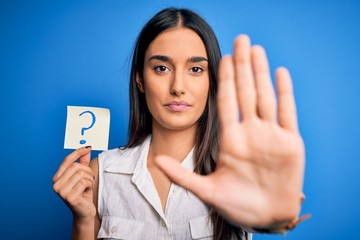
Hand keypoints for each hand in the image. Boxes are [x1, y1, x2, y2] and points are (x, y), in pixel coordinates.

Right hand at [52, 147, 95, 223]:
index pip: (67, 161)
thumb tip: (86, 149)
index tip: (87, 148)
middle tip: (91, 177)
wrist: (84, 212)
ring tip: (88, 185)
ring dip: (89, 178)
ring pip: (80, 174)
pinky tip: (87, 191)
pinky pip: (84, 182)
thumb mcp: (83, 176)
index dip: (77, 153)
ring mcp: (61, 191)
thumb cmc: (83, 193)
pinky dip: (90, 185)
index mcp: (57, 178)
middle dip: (87, 170)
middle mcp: (56, 184)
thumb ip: (83, 162)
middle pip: (75, 166)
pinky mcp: (69, 197)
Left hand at [156, 35, 304, 227]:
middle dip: (242, 66)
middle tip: (239, 40)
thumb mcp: (207, 191)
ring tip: (256, 49)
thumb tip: (156, 162)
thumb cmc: (238, 207)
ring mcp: (271, 136)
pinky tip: (279, 72)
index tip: (221, 58)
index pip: (227, 102)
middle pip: (246, 92)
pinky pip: (288, 112)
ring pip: (265, 96)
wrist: (266, 218)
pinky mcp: (291, 143)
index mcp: (231, 140)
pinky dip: (285, 92)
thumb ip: (182, 176)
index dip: (225, 80)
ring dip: (261, 72)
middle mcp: (250, 132)